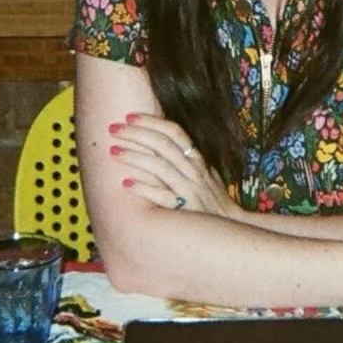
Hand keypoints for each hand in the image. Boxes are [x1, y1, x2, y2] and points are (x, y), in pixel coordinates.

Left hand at [108, 114, 240, 217]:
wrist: (229, 226)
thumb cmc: (211, 200)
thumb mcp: (203, 174)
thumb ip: (185, 159)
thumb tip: (161, 142)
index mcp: (197, 159)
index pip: (174, 132)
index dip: (152, 121)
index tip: (130, 116)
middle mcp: (193, 170)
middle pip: (163, 144)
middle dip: (136, 133)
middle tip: (113, 128)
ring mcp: (189, 189)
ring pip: (160, 166)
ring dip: (135, 156)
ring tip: (113, 150)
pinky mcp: (185, 209)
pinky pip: (162, 196)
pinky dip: (144, 188)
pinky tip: (125, 183)